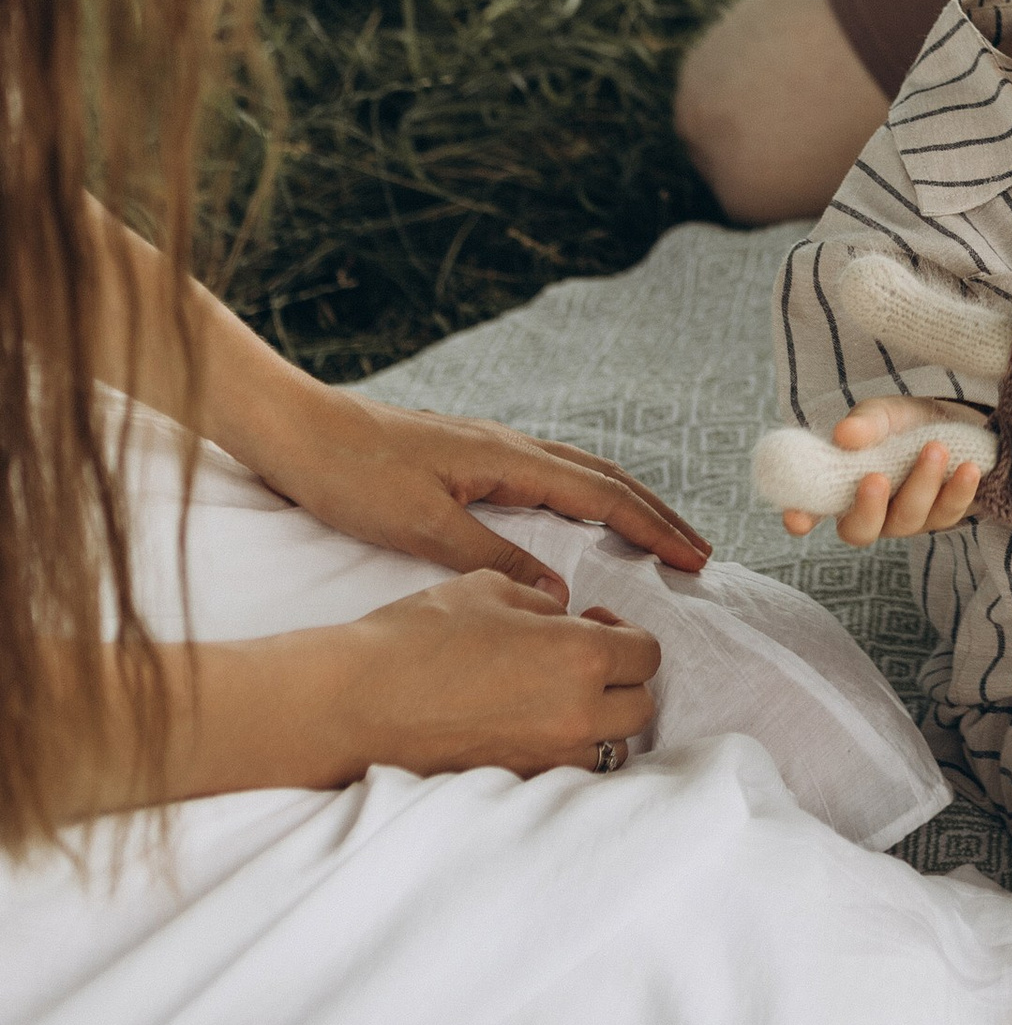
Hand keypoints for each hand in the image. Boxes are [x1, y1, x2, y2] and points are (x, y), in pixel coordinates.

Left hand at [255, 388, 711, 606]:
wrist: (298, 432)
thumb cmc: (352, 476)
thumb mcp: (421, 526)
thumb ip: (492, 557)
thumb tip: (559, 593)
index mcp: (508, 458)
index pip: (600, 496)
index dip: (652, 529)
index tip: (695, 558)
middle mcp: (510, 446)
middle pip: (603, 479)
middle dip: (655, 516)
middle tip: (699, 552)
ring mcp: (491, 449)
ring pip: (579, 474)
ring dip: (624, 505)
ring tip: (657, 535)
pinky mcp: (469, 458)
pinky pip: (549, 476)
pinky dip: (585, 497)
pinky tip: (579, 516)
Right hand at [326, 575, 660, 779]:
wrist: (357, 703)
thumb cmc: (418, 636)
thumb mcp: (490, 588)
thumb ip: (544, 601)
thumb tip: (564, 614)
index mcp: (580, 656)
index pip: (647, 653)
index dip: (627, 634)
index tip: (597, 624)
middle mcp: (576, 715)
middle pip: (640, 706)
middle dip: (621, 680)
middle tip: (582, 658)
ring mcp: (548, 758)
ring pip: (609, 745)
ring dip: (597, 719)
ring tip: (554, 694)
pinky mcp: (518, 784)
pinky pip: (567, 769)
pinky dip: (563, 749)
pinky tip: (528, 724)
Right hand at [777, 398, 985, 549]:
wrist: (953, 421)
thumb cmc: (903, 423)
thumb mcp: (882, 413)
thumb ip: (865, 424)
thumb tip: (845, 434)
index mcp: (842, 488)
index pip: (812, 510)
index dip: (801, 518)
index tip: (797, 518)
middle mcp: (870, 513)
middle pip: (860, 530)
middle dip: (868, 509)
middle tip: (877, 478)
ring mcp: (906, 519)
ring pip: (909, 518)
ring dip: (922, 484)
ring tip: (935, 449)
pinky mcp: (942, 516)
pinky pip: (949, 513)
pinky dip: (958, 490)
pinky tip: (968, 469)